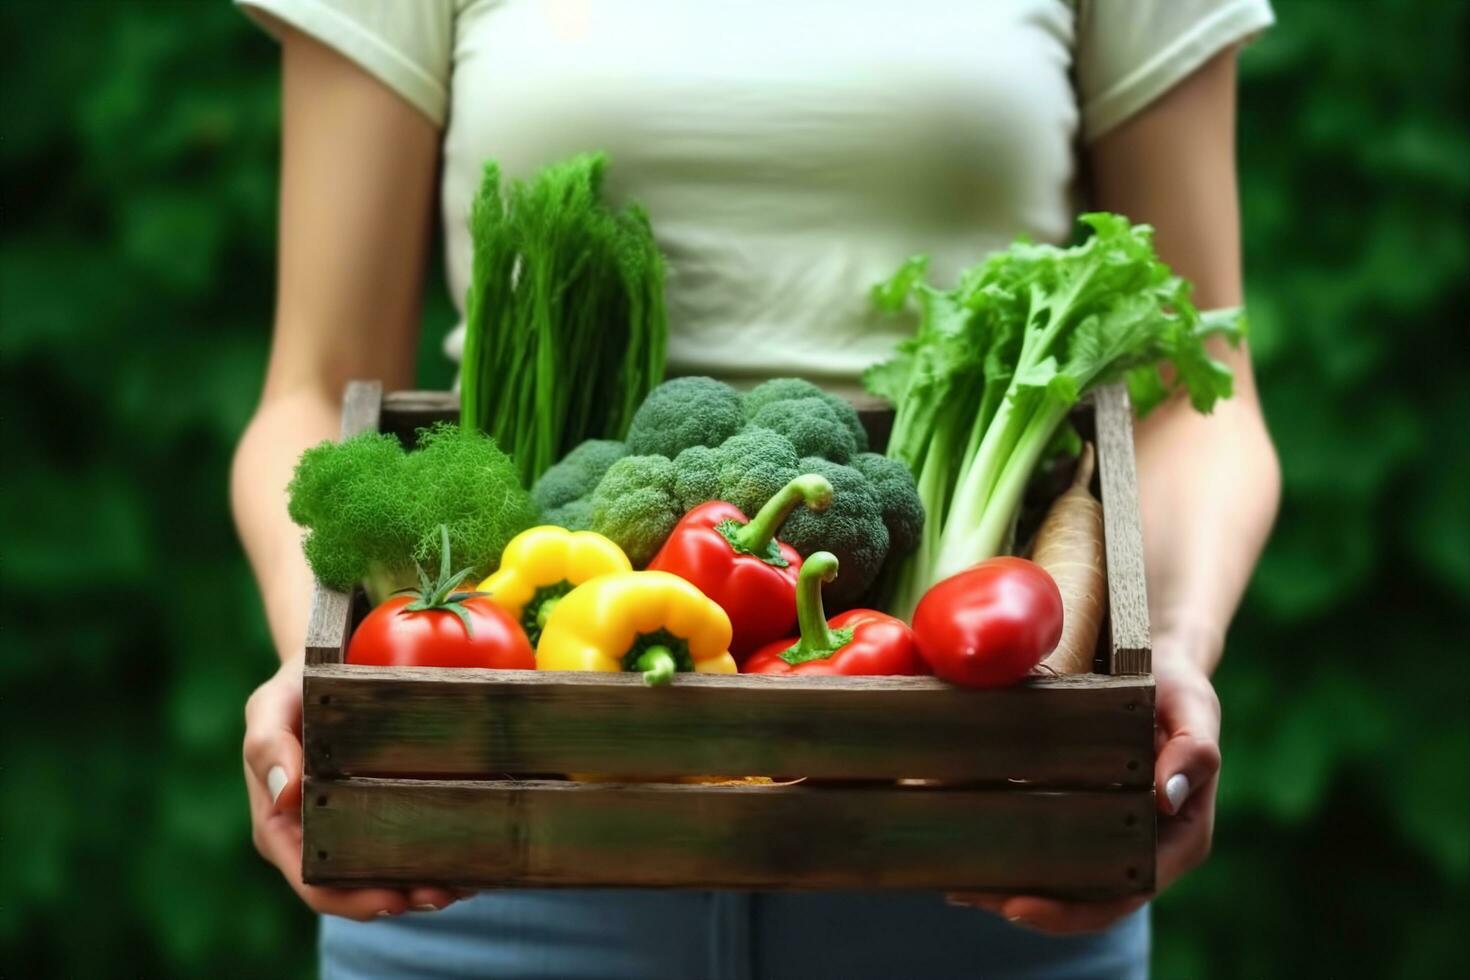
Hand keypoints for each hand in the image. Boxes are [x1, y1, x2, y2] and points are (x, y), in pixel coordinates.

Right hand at [244, 655, 464, 919]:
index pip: (314, 882)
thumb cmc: (295, 688)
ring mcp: (348, 826)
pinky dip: (437, 855)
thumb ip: (268, 744)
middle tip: (446, 892)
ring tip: (467, 881)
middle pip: (357, 888)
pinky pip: (404, 842)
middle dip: (401, 897)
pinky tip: (471, 858)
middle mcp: (314, 836)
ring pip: (387, 873)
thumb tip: (284, 795)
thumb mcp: (271, 706)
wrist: (326, 667)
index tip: (396, 898)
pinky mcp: (379, 809)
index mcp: (282, 826)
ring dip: (425, 884)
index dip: (353, 900)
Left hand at [947, 641, 1222, 931]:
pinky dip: (1009, 847)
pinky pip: (1048, 839)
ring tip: (955, 882)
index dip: (1072, 913)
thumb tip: (1167, 796)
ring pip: (1062, 877)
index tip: (1018, 908)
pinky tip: (964, 844)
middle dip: (1025, 905)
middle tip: (967, 894)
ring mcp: (1111, 831)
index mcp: (1178, 838)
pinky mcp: (1083, 810)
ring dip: (1008, 885)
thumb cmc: (1180, 689)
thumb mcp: (1195, 709)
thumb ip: (1194, 750)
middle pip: (1084, 898)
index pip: (1125, 893)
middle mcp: (1144, 846)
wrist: (1161, 664)